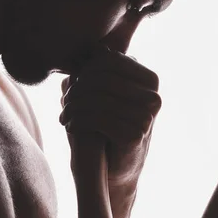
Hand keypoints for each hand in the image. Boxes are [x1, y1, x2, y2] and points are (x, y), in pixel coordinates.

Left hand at [59, 45, 161, 189]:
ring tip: (64, 114)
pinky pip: (97, 119)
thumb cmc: (109, 126)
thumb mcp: (108, 95)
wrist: (118, 170)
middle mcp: (153, 97)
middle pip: (101, 78)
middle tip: (64, 102)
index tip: (71, 83)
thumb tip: (96, 48)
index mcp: (150, 80)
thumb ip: (103, 71)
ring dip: (73, 107)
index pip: (109, 61)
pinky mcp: (135, 135)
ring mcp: (147, 117)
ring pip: (96, 99)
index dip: (85, 70)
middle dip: (77, 89)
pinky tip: (69, 126)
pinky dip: (78, 121)